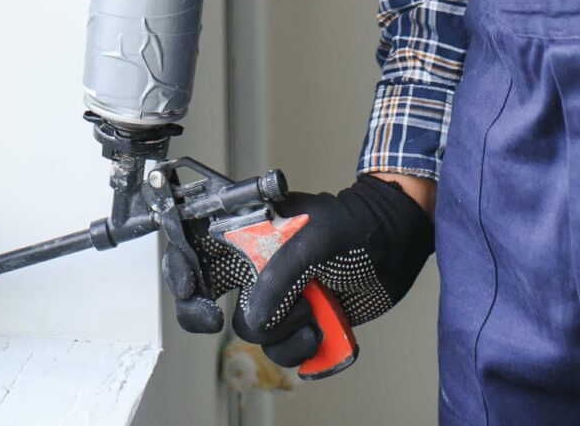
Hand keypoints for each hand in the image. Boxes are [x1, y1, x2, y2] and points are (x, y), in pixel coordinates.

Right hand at [200, 174, 436, 368]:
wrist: (396, 245)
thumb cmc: (355, 227)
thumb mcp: (313, 240)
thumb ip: (278, 277)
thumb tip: (255, 318)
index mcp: (250, 235)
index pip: (198, 249)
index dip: (182, 271)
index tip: (193, 291)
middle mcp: (257, 269)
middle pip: (214, 300)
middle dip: (221, 315)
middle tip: (219, 319)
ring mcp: (279, 299)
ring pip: (256, 333)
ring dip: (285, 333)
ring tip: (315, 312)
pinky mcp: (301, 324)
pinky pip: (285, 351)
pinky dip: (304, 349)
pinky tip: (322, 329)